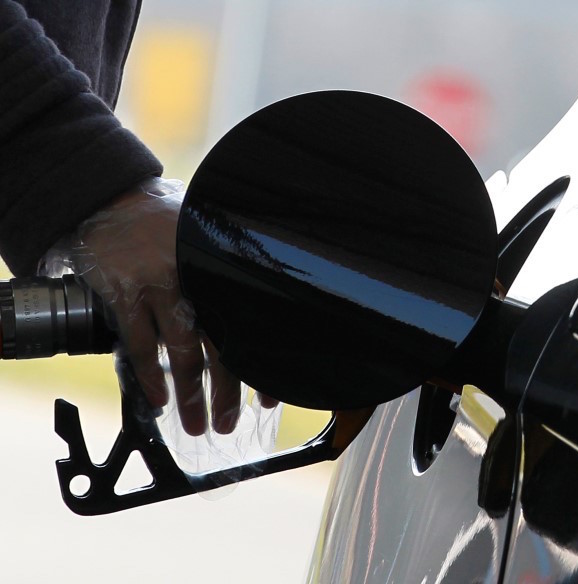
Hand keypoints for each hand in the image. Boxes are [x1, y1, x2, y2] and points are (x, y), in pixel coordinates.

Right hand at [43, 179, 265, 434]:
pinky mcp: (124, 292)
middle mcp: (198, 278)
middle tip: (230, 424)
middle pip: (222, 347)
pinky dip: (150, 376)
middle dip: (227, 392)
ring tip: (198, 426)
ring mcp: (159, 285)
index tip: (270, 398)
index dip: (262, 366)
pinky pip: (140, 345)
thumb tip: (258, 322)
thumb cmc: (169, 224)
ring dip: (190, 395)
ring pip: (182, 353)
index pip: (251, 326)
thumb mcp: (207, 243)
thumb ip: (228, 278)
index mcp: (223, 269)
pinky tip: (158, 400)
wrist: (113, 195)